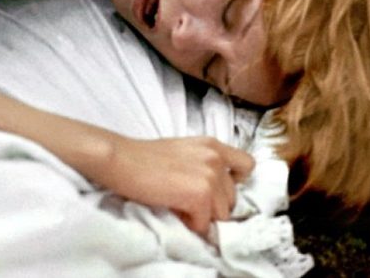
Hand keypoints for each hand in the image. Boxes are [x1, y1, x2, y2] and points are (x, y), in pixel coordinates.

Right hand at [96, 136, 254, 236]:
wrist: (122, 160)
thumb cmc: (143, 157)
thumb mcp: (183, 152)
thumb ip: (203, 165)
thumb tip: (212, 194)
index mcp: (213, 145)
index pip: (247, 165)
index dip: (234, 183)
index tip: (216, 191)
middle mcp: (216, 158)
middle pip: (232, 198)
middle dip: (213, 206)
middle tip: (188, 204)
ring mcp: (210, 175)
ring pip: (221, 214)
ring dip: (202, 217)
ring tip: (179, 207)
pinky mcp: (200, 193)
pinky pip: (204, 224)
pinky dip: (190, 224)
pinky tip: (173, 211)